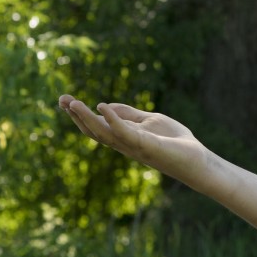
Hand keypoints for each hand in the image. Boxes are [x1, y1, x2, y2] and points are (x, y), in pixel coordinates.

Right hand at [58, 94, 208, 186]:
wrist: (196, 157)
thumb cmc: (175, 141)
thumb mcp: (150, 120)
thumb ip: (129, 114)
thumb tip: (104, 105)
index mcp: (124, 136)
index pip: (96, 125)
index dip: (79, 113)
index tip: (64, 99)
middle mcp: (124, 143)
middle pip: (94, 131)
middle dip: (76, 116)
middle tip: (61, 99)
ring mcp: (133, 146)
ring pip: (104, 133)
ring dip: (87, 118)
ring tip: (73, 103)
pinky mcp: (146, 145)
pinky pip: (125, 133)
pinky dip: (113, 120)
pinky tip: (102, 106)